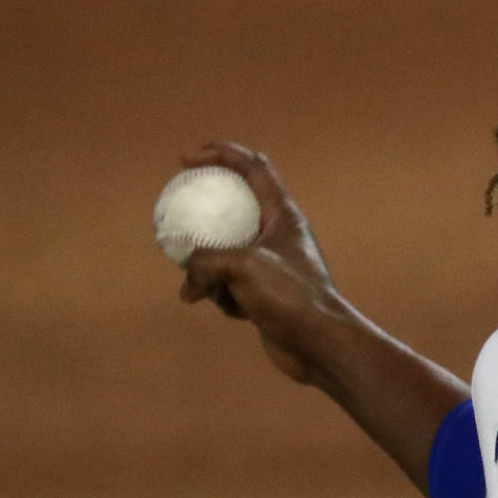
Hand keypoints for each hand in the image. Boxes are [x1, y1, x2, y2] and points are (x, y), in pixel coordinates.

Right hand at [176, 141, 347, 387]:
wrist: (320, 344)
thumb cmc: (292, 297)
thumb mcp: (243, 267)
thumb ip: (206, 260)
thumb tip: (188, 275)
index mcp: (283, 215)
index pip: (253, 167)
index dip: (220, 154)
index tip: (186, 160)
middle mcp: (279, 235)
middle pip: (233, 210)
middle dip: (203, 219)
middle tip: (177, 224)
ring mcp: (272, 265)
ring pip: (224, 253)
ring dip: (208, 271)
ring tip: (204, 289)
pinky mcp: (265, 293)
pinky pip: (230, 285)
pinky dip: (222, 295)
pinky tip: (231, 310)